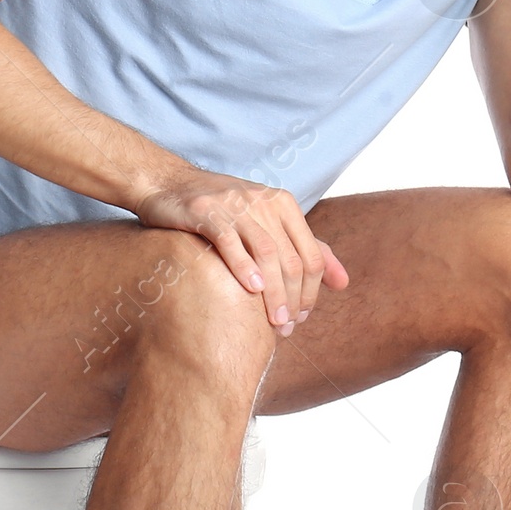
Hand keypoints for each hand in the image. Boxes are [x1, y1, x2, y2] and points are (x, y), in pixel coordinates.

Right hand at [133, 171, 348, 333]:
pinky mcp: (205, 211)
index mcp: (284, 204)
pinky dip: (243, 266)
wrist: (167, 182)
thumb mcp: (267, 222)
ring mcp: (235, 204)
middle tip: (285, 328)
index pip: (312, 254)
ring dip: (274, 292)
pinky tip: (251, 290)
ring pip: (266, 253)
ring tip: (273, 321)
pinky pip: (230, 240)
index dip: (311, 291)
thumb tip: (343, 283)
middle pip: (291, 258)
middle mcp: (264, 202)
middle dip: (294, 298)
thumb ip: (306, 249)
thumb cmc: (220, 208)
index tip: (300, 318)